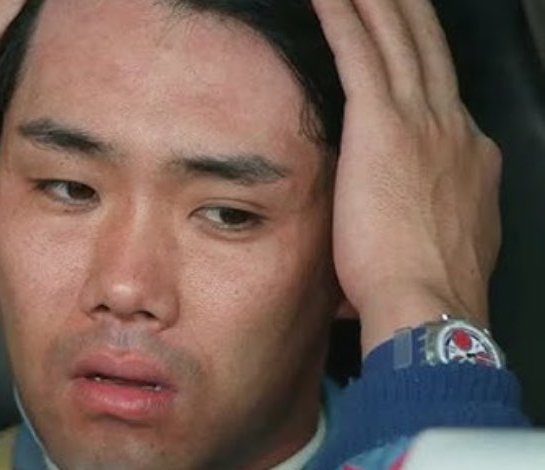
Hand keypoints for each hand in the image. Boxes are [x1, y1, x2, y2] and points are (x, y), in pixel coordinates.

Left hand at [312, 0, 501, 352]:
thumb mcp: (440, 240)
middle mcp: (451, 126)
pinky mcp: (382, 124)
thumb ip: (425, 214)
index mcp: (465, 154)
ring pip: (398, 39)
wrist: (429, 303)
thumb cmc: (425, 287)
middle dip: (407, 10)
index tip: (404, 44)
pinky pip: (359, 54)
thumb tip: (402, 221)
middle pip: (427, 49)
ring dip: (375, 1)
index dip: (420, 62)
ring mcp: (422, 121)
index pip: (439, 95)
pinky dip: (342, 16)